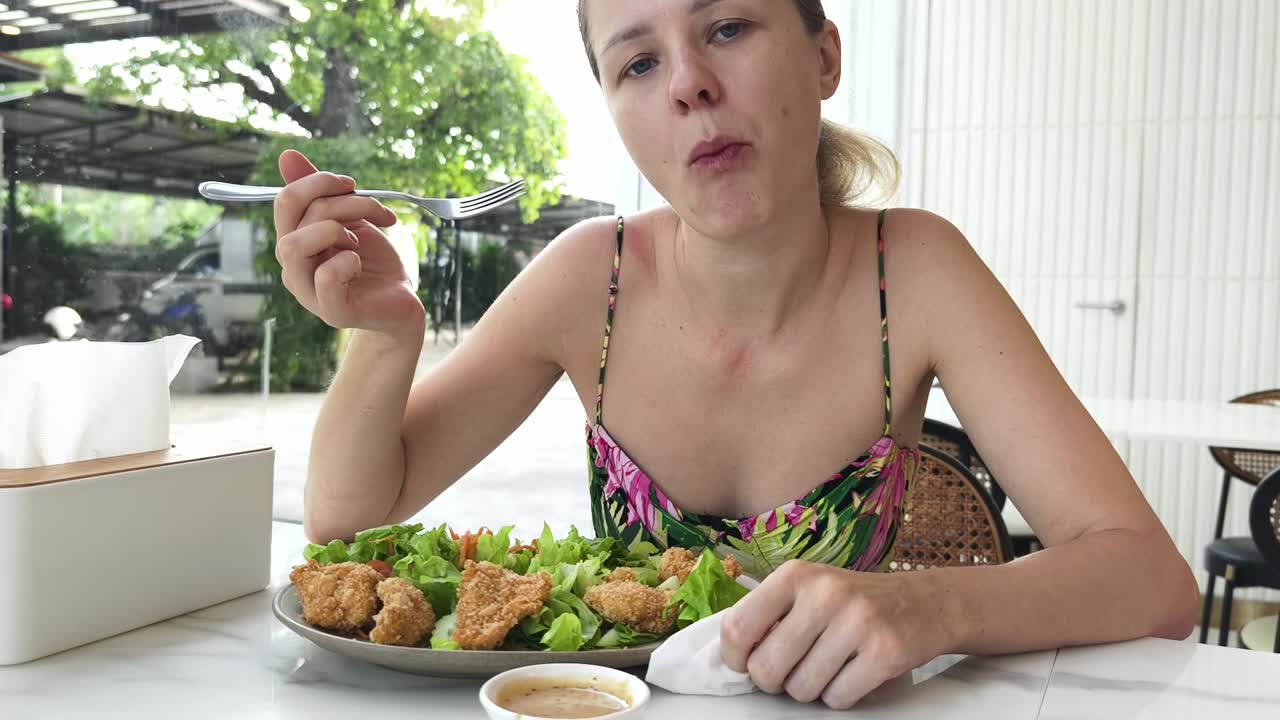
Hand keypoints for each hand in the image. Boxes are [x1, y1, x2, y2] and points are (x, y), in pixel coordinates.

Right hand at [273, 149, 424, 340]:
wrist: (401, 304)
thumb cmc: (374, 263)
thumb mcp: (351, 220)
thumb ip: (320, 193)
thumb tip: (287, 155)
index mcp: (295, 242)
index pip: (286, 200)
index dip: (319, 182)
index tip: (353, 185)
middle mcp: (293, 267)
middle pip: (292, 215)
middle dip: (338, 202)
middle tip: (370, 211)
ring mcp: (308, 292)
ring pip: (296, 245)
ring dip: (337, 230)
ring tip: (358, 242)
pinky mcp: (333, 311)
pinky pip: (326, 277)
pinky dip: (348, 261)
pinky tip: (360, 264)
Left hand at [719, 559, 953, 708]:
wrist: (926, 602)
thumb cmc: (856, 602)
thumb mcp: (811, 589)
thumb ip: (771, 614)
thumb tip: (731, 656)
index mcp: (796, 575)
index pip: (737, 627)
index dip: (735, 658)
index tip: (746, 664)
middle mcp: (824, 594)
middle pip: (766, 668)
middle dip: (776, 681)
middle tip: (794, 670)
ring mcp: (856, 622)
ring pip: (801, 689)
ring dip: (812, 689)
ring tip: (831, 666)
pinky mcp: (884, 652)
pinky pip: (837, 699)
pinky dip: (841, 696)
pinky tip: (854, 672)